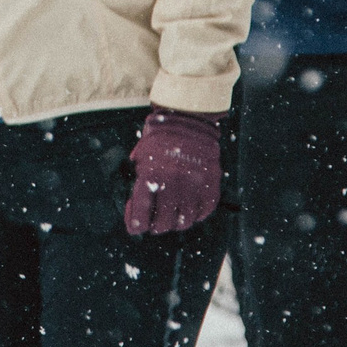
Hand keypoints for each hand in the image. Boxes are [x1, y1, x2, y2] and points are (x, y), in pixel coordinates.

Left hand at [123, 107, 225, 236]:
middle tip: (155, 225)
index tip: (135, 227)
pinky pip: (205, 210)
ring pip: (185, 221)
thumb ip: (138, 182)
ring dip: (177, 223)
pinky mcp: (211, 182)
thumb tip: (135, 207)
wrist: (187, 119)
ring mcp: (194, 184)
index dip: (135, 225)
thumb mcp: (140, 157)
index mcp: (151, 176)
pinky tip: (190, 211)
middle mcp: (173, 184)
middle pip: (164, 223)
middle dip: (156, 227)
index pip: (141, 215)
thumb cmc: (159, 138)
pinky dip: (197, 215)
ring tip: (173, 219)